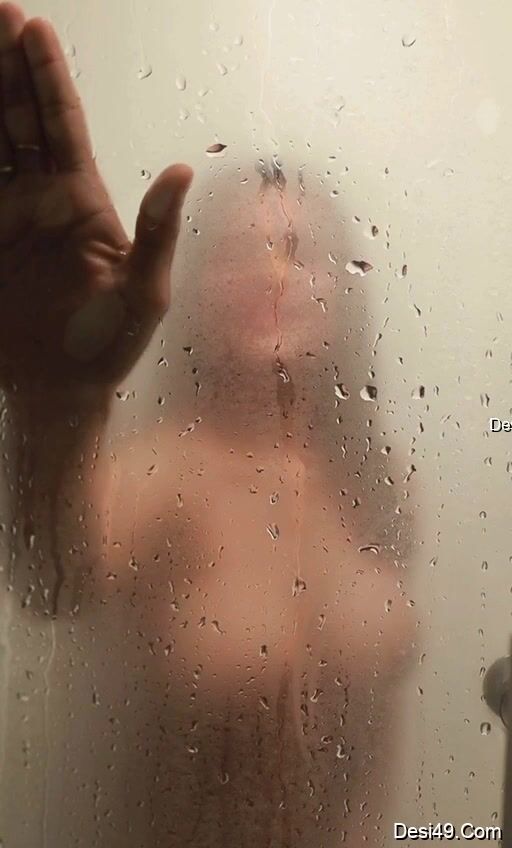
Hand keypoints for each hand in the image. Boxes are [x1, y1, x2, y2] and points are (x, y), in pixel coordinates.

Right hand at [0, 2, 192, 395]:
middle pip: (18, 117)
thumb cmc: (110, 347)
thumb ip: (159, 231)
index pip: (61, 125)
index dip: (46, 76)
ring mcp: (7, 216)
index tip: (30, 26)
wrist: (60, 390)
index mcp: (82, 201)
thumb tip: (182, 169)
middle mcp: (41, 198)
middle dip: (4, 66)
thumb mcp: (144, 292)